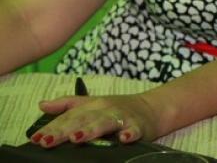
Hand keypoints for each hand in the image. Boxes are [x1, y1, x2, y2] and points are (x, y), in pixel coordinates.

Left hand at [30, 94, 157, 147]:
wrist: (152, 108)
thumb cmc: (117, 109)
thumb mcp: (91, 103)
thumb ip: (67, 105)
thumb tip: (42, 105)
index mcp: (92, 106)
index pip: (68, 117)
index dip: (51, 128)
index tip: (36, 139)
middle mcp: (105, 110)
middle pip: (83, 119)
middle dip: (65, 130)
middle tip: (48, 141)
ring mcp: (122, 117)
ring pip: (106, 122)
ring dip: (92, 129)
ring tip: (77, 138)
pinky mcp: (139, 126)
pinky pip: (134, 130)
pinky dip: (130, 133)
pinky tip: (124, 139)